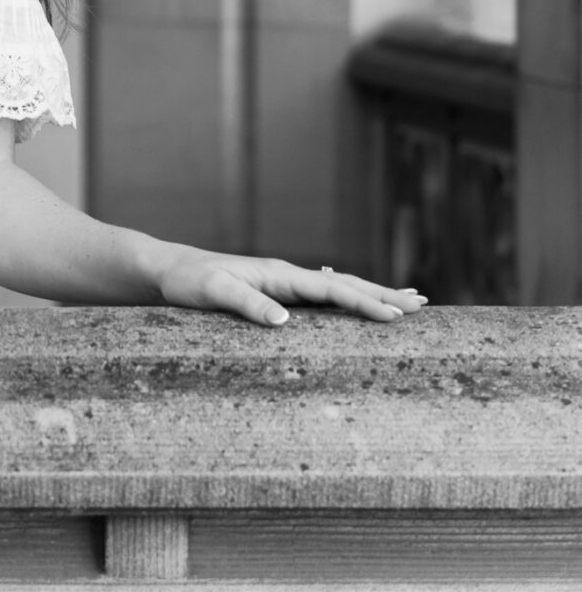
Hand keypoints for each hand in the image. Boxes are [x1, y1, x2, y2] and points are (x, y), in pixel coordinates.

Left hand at [155, 250, 428, 327]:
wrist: (168, 270)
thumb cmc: (188, 282)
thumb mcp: (214, 293)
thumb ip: (247, 305)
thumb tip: (286, 322)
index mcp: (279, 275)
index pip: (332, 288)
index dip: (365, 302)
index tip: (396, 316)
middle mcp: (287, 277)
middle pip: (345, 284)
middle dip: (383, 295)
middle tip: (422, 304)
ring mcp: (284, 286)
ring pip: (337, 289)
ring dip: (370, 294)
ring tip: (406, 300)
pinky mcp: (276, 296)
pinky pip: (321, 298)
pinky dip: (346, 299)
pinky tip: (354, 300)